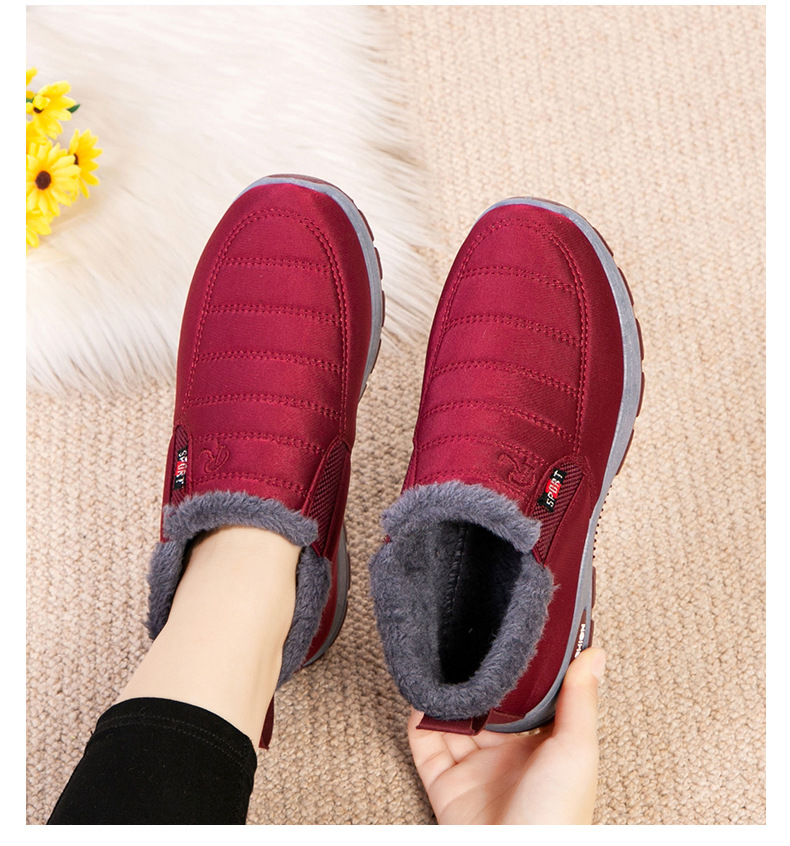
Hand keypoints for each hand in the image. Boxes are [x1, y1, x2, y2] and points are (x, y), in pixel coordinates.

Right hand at [408, 646, 605, 824]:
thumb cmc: (559, 814)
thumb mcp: (577, 749)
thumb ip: (579, 699)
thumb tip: (594, 652)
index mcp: (541, 748)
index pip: (525, 701)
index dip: (515, 676)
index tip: (507, 641)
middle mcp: (506, 757)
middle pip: (484, 710)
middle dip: (475, 683)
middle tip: (466, 644)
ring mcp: (474, 770)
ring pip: (453, 723)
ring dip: (444, 697)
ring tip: (439, 664)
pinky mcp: (445, 784)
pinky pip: (425, 746)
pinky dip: (419, 720)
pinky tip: (421, 696)